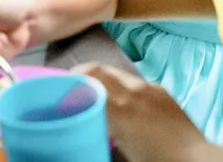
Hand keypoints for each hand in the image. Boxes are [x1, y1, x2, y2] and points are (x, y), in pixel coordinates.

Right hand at [74, 63, 210, 161]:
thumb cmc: (155, 160)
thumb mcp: (121, 147)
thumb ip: (100, 129)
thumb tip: (85, 121)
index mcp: (119, 108)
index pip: (87, 77)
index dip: (69, 78)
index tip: (57, 87)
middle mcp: (133, 91)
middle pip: (98, 69)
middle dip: (81, 74)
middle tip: (71, 87)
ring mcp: (151, 89)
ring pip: (118, 74)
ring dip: (103, 80)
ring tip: (97, 95)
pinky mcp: (164, 92)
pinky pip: (136, 83)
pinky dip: (124, 88)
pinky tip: (127, 104)